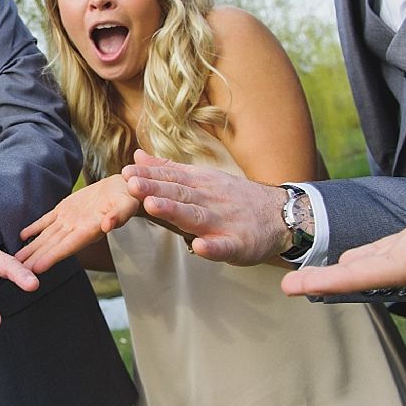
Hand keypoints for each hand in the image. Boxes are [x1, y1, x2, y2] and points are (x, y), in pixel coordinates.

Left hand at [16, 175, 139, 272]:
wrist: (124, 188)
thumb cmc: (129, 198)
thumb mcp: (127, 204)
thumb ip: (117, 215)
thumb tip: (108, 224)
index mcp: (90, 230)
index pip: (68, 247)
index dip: (52, 257)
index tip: (37, 268)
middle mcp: (77, 228)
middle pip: (52, 246)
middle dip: (35, 259)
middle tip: (16, 270)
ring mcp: (70, 220)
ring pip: (46, 236)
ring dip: (31, 248)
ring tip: (15, 260)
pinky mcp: (66, 209)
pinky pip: (47, 220)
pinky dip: (35, 228)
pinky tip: (23, 236)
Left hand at [122, 149, 289, 265]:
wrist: (280, 214)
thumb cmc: (233, 198)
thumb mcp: (201, 178)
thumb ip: (168, 170)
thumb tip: (137, 157)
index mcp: (199, 184)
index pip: (170, 178)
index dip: (148, 176)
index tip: (126, 173)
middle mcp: (209, 200)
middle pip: (178, 194)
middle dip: (154, 189)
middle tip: (131, 184)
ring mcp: (223, 222)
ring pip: (196, 217)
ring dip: (174, 212)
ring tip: (153, 207)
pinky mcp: (238, 244)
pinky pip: (225, 246)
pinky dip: (213, 247)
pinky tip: (201, 248)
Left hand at [281, 164, 405, 296]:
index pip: (383, 271)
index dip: (343, 280)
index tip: (303, 285)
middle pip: (372, 274)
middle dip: (331, 281)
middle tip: (289, 286)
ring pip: (379, 265)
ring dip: (346, 272)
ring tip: (310, 278)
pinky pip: (392, 250)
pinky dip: (368, 255)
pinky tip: (350, 257)